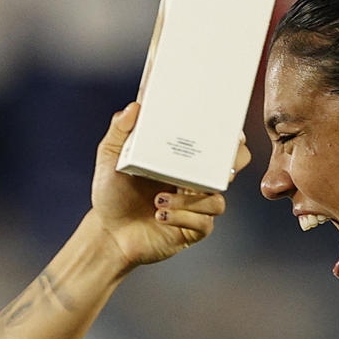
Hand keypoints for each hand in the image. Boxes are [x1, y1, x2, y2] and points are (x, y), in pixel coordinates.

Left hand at [89, 103, 245, 268]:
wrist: (107, 231)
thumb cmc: (112, 194)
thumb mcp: (111, 157)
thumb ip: (119, 130)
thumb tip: (134, 107)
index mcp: (180, 162)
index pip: (213, 147)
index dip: (228, 140)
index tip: (229, 133)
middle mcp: (193, 183)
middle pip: (229, 171)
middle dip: (231, 166)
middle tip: (214, 167)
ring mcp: (195, 208)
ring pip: (216, 200)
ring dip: (191, 198)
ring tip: (159, 198)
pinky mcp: (190, 230)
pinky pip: (203, 223)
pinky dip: (183, 216)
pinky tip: (160, 214)